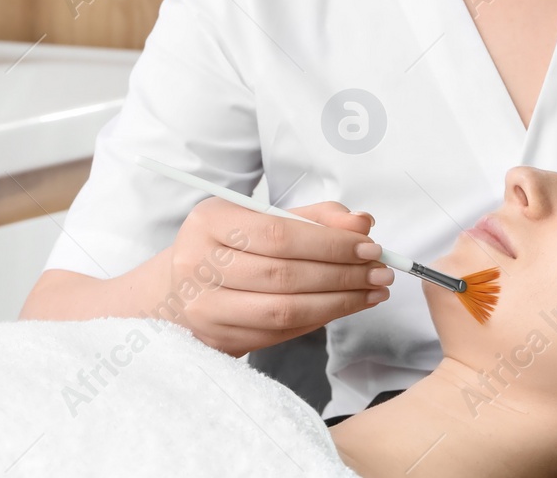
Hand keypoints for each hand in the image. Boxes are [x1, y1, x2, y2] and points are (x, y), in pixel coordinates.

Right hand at [166, 196, 392, 356]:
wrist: (176, 289)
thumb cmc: (230, 246)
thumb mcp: (264, 217)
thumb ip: (314, 217)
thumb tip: (363, 223)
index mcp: (209, 221)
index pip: (279, 234)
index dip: (330, 243)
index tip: (370, 246)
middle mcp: (198, 264)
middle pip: (284, 274)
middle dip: (343, 274)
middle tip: (381, 272)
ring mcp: (204, 308)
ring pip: (283, 310)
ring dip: (338, 303)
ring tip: (372, 292)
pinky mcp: (217, 340)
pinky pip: (279, 334)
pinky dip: (318, 320)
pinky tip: (344, 307)